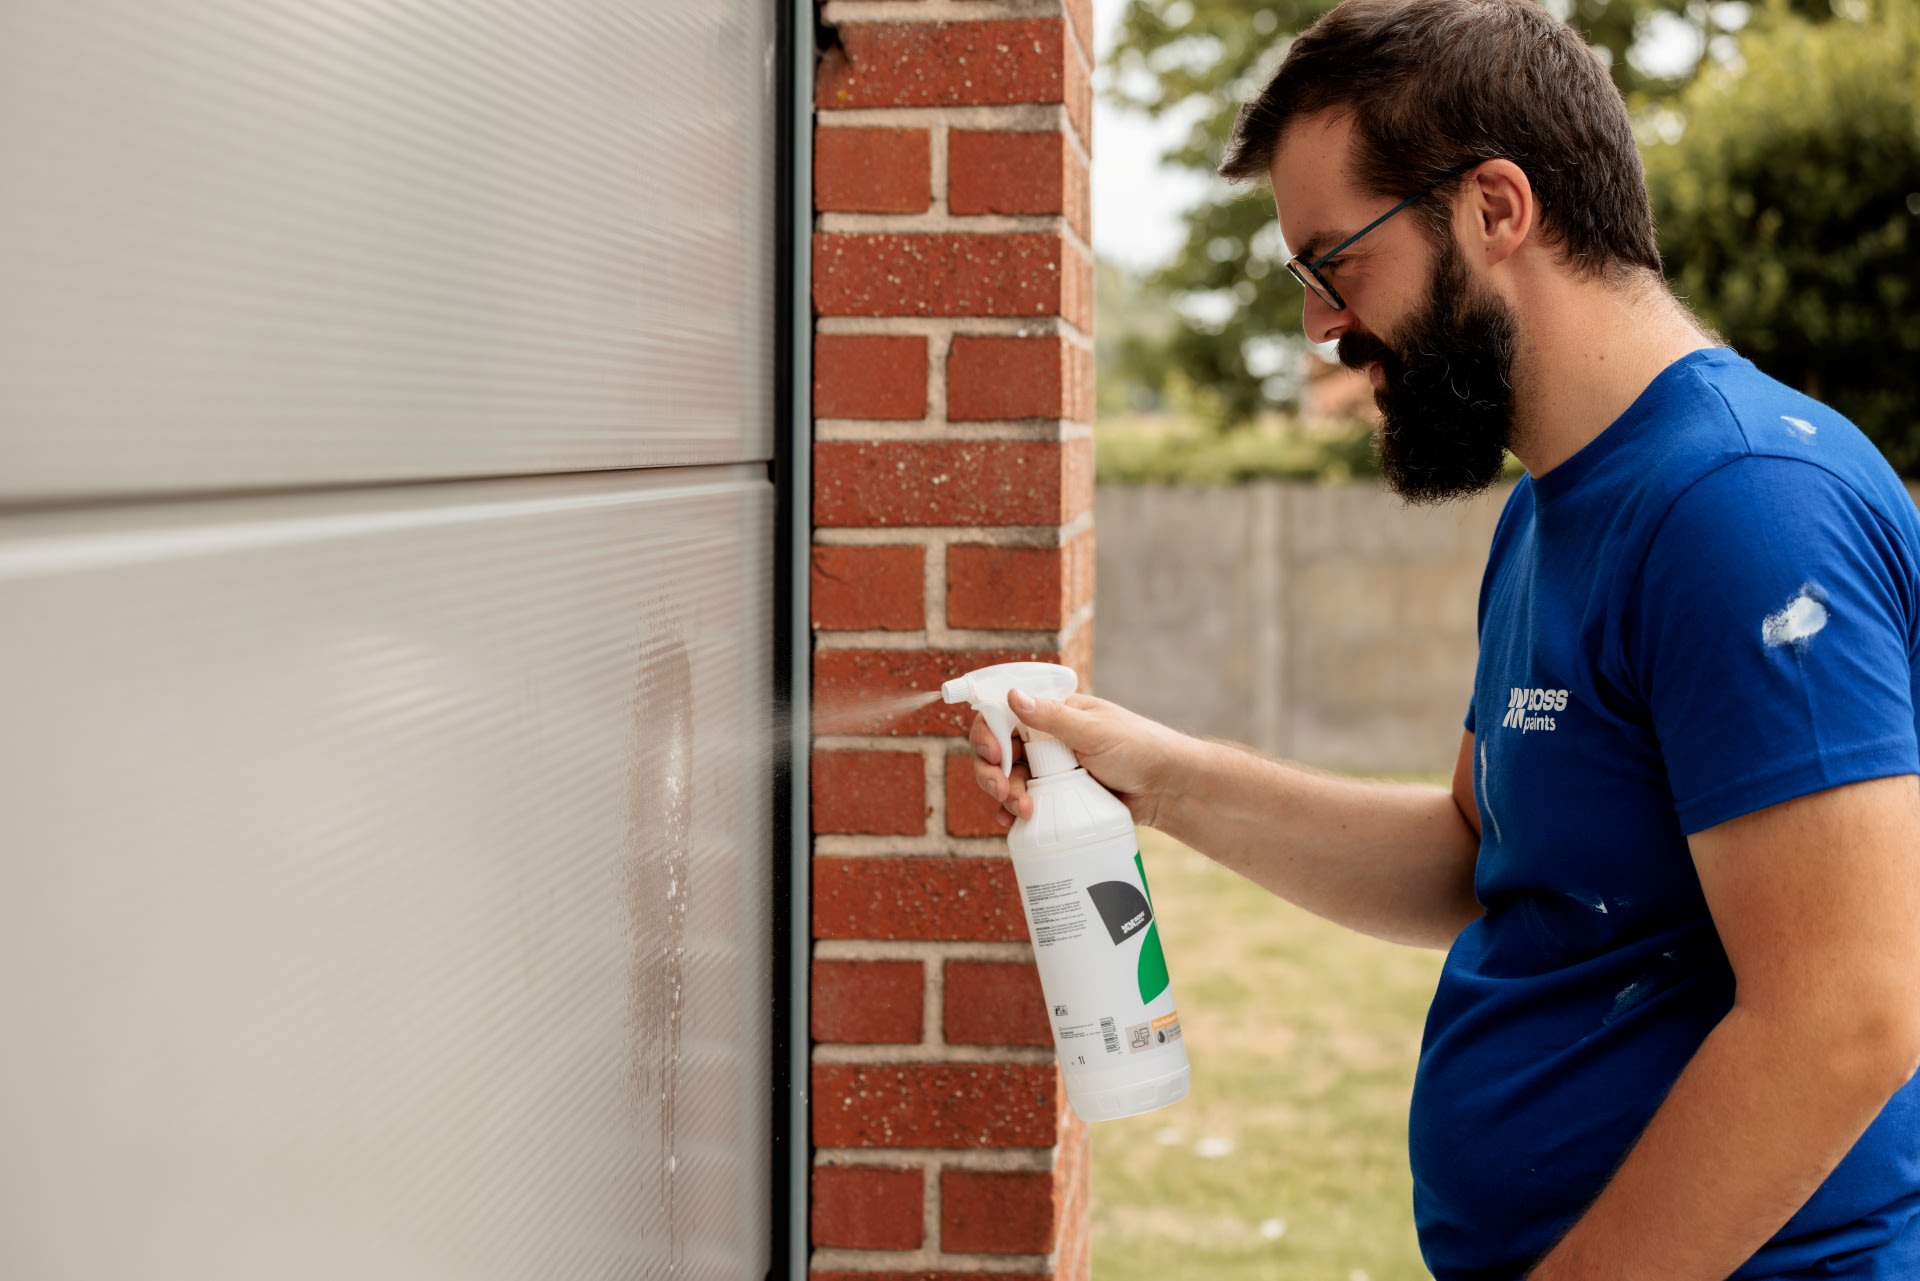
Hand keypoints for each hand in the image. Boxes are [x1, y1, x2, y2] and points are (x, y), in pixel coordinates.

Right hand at [970, 691, 1189, 829]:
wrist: (1168, 789)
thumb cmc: (1139, 748)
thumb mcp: (1094, 731)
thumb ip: (1053, 718)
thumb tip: (1013, 696)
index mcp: (1054, 714)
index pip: (1005, 716)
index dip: (989, 733)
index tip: (993, 753)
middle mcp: (1047, 741)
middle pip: (1000, 753)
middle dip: (992, 772)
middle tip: (1002, 790)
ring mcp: (1051, 771)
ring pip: (1010, 780)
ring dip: (1005, 795)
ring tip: (1020, 811)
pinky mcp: (1059, 799)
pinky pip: (1026, 804)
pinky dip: (1014, 813)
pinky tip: (1012, 824)